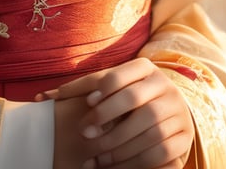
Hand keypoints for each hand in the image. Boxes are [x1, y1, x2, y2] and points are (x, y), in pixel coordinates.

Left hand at [44, 58, 194, 168]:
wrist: (170, 110)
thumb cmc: (128, 96)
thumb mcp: (111, 87)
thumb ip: (82, 89)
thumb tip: (41, 97)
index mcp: (145, 67)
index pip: (119, 75)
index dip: (102, 90)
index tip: (87, 104)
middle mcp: (164, 86)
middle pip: (133, 100)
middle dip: (106, 118)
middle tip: (85, 133)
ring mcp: (177, 111)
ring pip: (148, 128)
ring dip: (118, 146)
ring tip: (96, 158)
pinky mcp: (184, 137)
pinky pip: (160, 152)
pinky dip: (135, 162)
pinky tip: (114, 167)